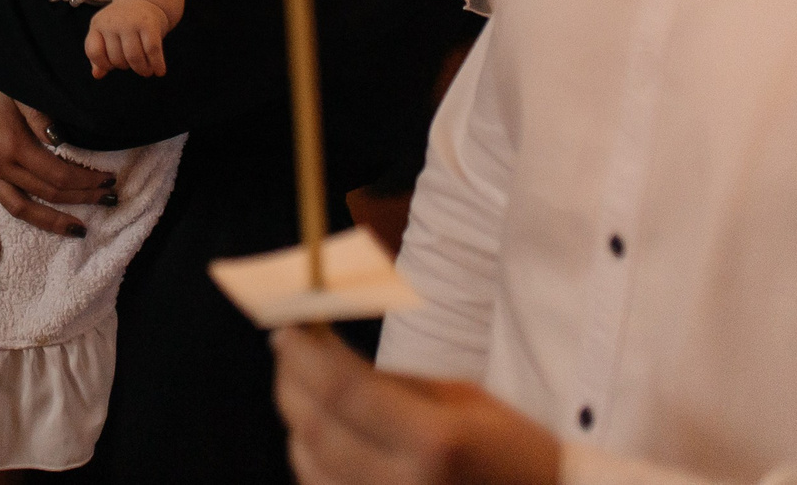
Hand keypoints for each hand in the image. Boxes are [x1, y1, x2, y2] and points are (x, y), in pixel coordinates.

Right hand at [0, 38, 116, 259]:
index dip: (86, 180)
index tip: (108, 181)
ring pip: (20, 208)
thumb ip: (42, 120)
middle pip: (46, 193)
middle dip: (81, 198)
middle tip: (107, 200)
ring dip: (50, 222)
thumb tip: (64, 144)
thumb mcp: (21, 94)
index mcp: (13, 145)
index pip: (58, 175)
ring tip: (77, 230)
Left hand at [86, 0, 172, 77]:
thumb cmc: (122, 23)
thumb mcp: (106, 34)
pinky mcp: (149, 24)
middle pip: (116, 58)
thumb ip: (99, 55)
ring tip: (146, 71)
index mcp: (97, 24)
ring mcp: (130, 22)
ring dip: (142, 70)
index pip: (93, 51)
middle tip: (134, 66)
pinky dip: (157, 64)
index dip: (103, 64)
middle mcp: (112, 22)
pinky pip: (152, 50)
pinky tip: (160, 71)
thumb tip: (97, 75)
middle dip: (126, 67)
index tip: (112, 66)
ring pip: (133, 57)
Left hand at [272, 327, 560, 484]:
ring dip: (298, 425)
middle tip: (288, 353)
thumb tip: (319, 354)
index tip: (286, 329)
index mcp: (435, 442)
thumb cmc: (511, 451)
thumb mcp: (461, 400)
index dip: (303, 354)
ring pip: (308, 468)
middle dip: (291, 383)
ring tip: (308, 393)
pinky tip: (326, 440)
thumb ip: (388, 383)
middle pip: (315, 429)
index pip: (342, 388)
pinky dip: (313, 464)